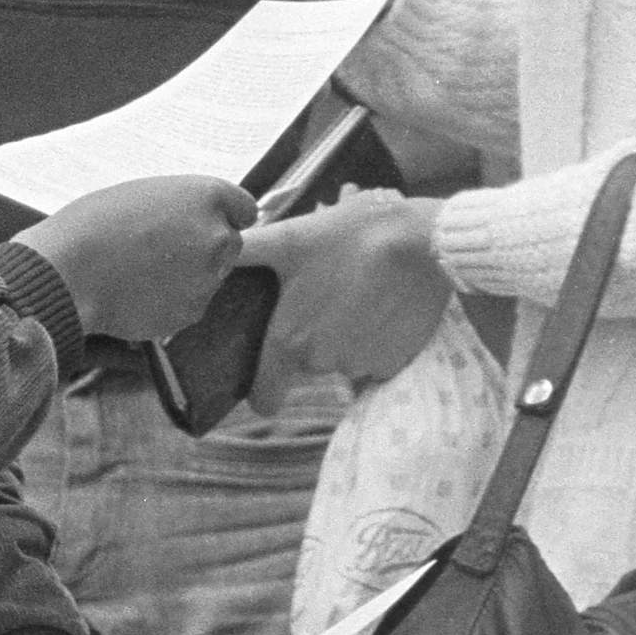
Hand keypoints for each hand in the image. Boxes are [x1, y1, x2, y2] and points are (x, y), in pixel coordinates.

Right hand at [26, 175, 253, 343]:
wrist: (68, 273)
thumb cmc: (93, 225)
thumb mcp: (142, 195)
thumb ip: (180, 207)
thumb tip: (193, 223)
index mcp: (206, 196)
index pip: (244, 207)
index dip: (227, 215)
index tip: (211, 221)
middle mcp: (217, 236)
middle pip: (230, 244)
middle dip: (205, 246)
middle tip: (164, 249)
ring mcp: (208, 278)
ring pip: (210, 276)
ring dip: (188, 275)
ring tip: (142, 272)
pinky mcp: (192, 311)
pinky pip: (190, 303)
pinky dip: (172, 300)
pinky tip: (139, 292)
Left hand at [238, 192, 449, 415]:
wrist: (421, 242)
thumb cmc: (349, 237)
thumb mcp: (290, 237)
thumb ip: (245, 251)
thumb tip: (214, 253)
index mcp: (289, 341)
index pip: (265, 396)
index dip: (263, 389)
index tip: (268, 372)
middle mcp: (322, 362)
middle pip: (307, 364)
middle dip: (313, 338)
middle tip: (327, 296)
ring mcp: (362, 365)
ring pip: (344, 359)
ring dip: (347, 336)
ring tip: (358, 293)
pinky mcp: (396, 362)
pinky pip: (377, 358)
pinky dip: (378, 339)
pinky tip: (382, 305)